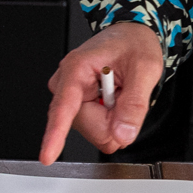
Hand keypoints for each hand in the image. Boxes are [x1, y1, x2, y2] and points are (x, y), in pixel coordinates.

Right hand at [39, 22, 164, 164]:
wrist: (131, 36)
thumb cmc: (134, 44)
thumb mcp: (145, 68)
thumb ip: (134, 104)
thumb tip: (122, 134)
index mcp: (77, 68)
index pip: (64, 108)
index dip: (56, 134)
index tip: (48, 156)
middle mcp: (67, 83)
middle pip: (89, 127)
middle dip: (114, 119)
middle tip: (126, 93)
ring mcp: (70, 97)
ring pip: (94, 130)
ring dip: (114, 118)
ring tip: (120, 92)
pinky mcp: (77, 106)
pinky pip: (97, 128)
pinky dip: (112, 118)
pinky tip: (114, 99)